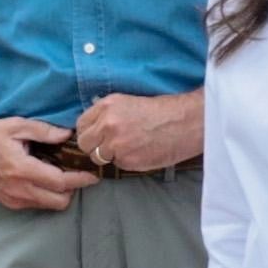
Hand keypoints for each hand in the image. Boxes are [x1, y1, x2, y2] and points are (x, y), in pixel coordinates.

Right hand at [0, 114, 102, 211]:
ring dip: (58, 194)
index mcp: (23, 170)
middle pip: (60, 201)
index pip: (61, 182)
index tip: (93, 175)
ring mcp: (13, 200)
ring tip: (58, 175)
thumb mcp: (16, 125)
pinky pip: (35, 205)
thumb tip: (68, 135)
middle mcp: (19, 190)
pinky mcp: (8, 204)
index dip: (81, 180)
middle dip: (72, 190)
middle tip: (76, 174)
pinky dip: (44, 196)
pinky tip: (41, 180)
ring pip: (48, 206)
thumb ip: (44, 131)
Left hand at [74, 89, 204, 173]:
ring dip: (108, 156)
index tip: (96, 136)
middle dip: (94, 146)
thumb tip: (92, 127)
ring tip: (127, 148)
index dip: (88, 132)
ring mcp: (116, 145)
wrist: (186, 122)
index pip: (81, 125)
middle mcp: (107, 125)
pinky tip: (139, 152)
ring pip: (98, 158)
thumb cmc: (161, 111)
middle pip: (85, 144)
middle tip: (109, 146)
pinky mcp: (127, 160)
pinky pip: (116, 165)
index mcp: (106, 106)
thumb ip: (106, 114)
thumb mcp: (128, 102)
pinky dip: (125, 161)